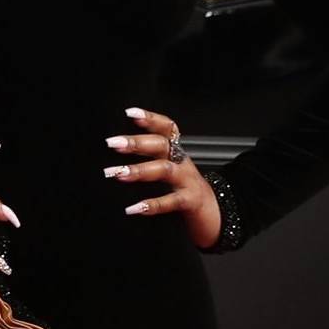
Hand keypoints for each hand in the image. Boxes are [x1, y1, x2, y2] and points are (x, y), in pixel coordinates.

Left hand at [102, 106, 223, 248]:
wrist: (216, 215)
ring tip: (118, 173)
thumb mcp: (171, 173)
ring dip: (139, 170)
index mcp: (177, 153)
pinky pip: (172, 201)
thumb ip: (150, 164)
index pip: (167, 128)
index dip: (151, 119)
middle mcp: (182, 163)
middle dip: (136, 143)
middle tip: (113, 144)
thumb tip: (117, 165)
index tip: (130, 113)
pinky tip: (134, 208)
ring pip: (164, 169)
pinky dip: (152, 204)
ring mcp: (188, 181)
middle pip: (162, 145)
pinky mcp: (191, 201)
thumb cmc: (186, 193)